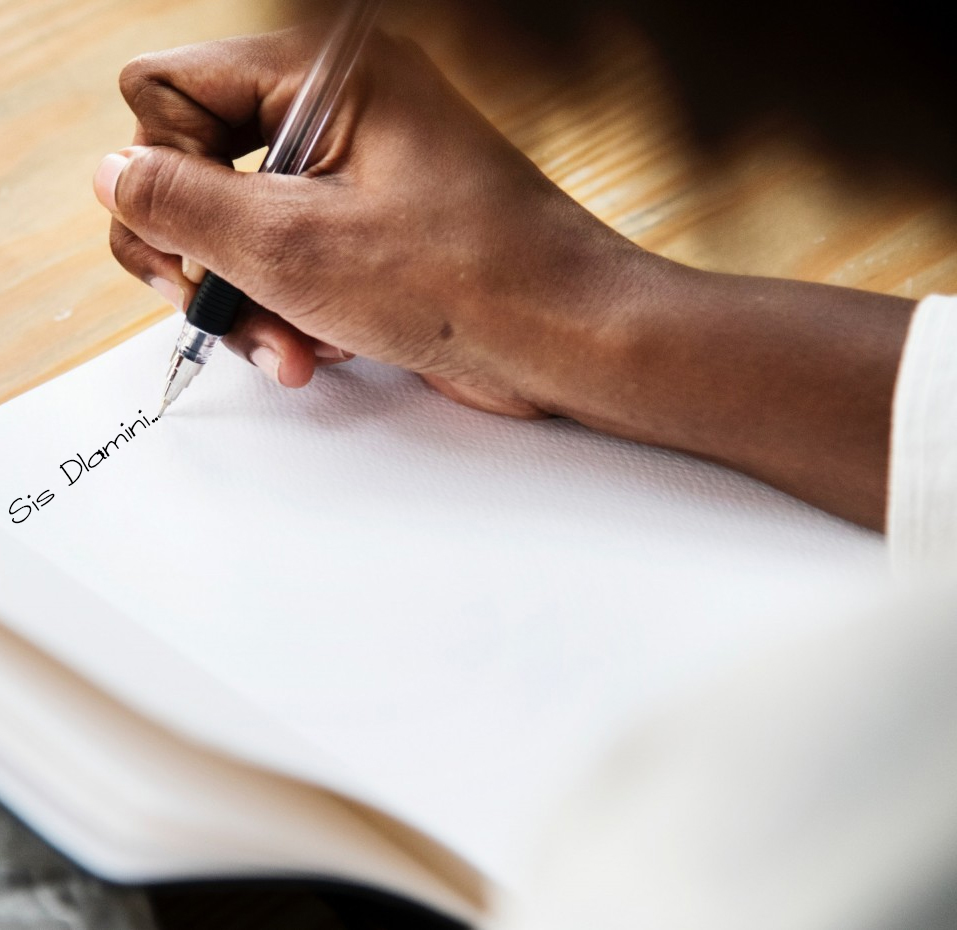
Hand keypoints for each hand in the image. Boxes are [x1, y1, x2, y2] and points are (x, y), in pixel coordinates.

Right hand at [94, 25, 915, 529]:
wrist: (566, 338)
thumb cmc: (469, 281)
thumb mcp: (293, 246)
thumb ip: (180, 205)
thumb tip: (115, 177)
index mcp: (327, 74)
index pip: (168, 90)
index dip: (159, 173)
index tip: (188, 243)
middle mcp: (343, 112)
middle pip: (201, 164)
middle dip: (204, 255)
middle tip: (218, 308)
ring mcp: (362, 174)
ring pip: (248, 225)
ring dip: (252, 299)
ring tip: (289, 349)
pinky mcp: (378, 231)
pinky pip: (298, 259)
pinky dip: (294, 311)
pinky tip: (320, 349)